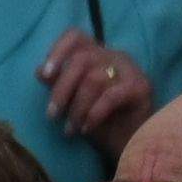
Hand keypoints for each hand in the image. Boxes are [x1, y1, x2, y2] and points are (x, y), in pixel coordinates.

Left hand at [39, 32, 154, 157]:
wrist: (131, 145)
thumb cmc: (101, 122)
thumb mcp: (73, 102)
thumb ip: (59, 84)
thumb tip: (39, 70)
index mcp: (97, 54)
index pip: (75, 36)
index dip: (58, 51)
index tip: (45, 76)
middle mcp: (115, 56)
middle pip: (81, 59)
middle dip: (61, 90)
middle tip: (52, 116)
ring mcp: (130, 70)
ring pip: (94, 78)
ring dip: (76, 107)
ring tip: (70, 129)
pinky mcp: (141, 88)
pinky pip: (111, 96)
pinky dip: (93, 114)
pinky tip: (86, 129)